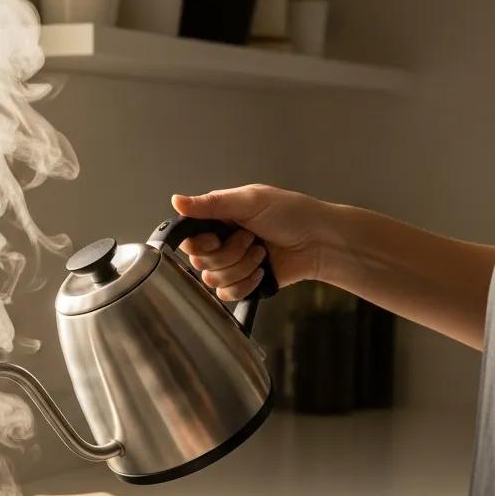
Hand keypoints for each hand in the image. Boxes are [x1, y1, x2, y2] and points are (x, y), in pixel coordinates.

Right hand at [171, 184, 338, 301]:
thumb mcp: (250, 201)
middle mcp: (221, 243)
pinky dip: (246, 284)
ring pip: (213, 280)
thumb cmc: (292, 214)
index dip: (199, 243)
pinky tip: (262, 271)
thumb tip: (176, 200)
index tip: (217, 237)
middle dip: (228, 253)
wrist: (319, 242)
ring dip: (241, 267)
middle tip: (250, 239)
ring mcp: (231, 265)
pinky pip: (227, 295)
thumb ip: (211, 204)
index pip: (189, 239)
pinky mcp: (243, 285)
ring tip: (262, 253)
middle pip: (199, 262)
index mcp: (218, 220)